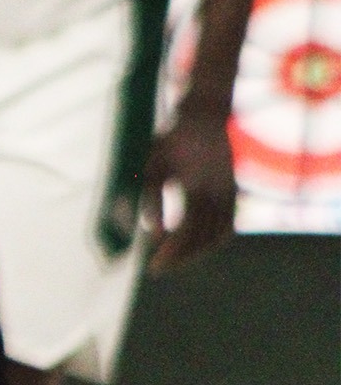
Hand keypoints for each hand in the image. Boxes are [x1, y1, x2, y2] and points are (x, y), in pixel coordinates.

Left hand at [143, 97, 237, 273]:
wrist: (205, 115)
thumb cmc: (172, 140)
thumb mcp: (154, 166)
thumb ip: (151, 198)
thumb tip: (151, 232)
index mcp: (199, 188)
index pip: (186, 232)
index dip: (172, 253)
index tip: (154, 268)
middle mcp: (219, 194)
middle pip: (202, 239)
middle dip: (180, 257)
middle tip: (158, 269)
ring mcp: (230, 193)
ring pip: (218, 235)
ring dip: (197, 252)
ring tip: (174, 261)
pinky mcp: (233, 191)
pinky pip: (228, 224)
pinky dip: (213, 239)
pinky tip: (197, 246)